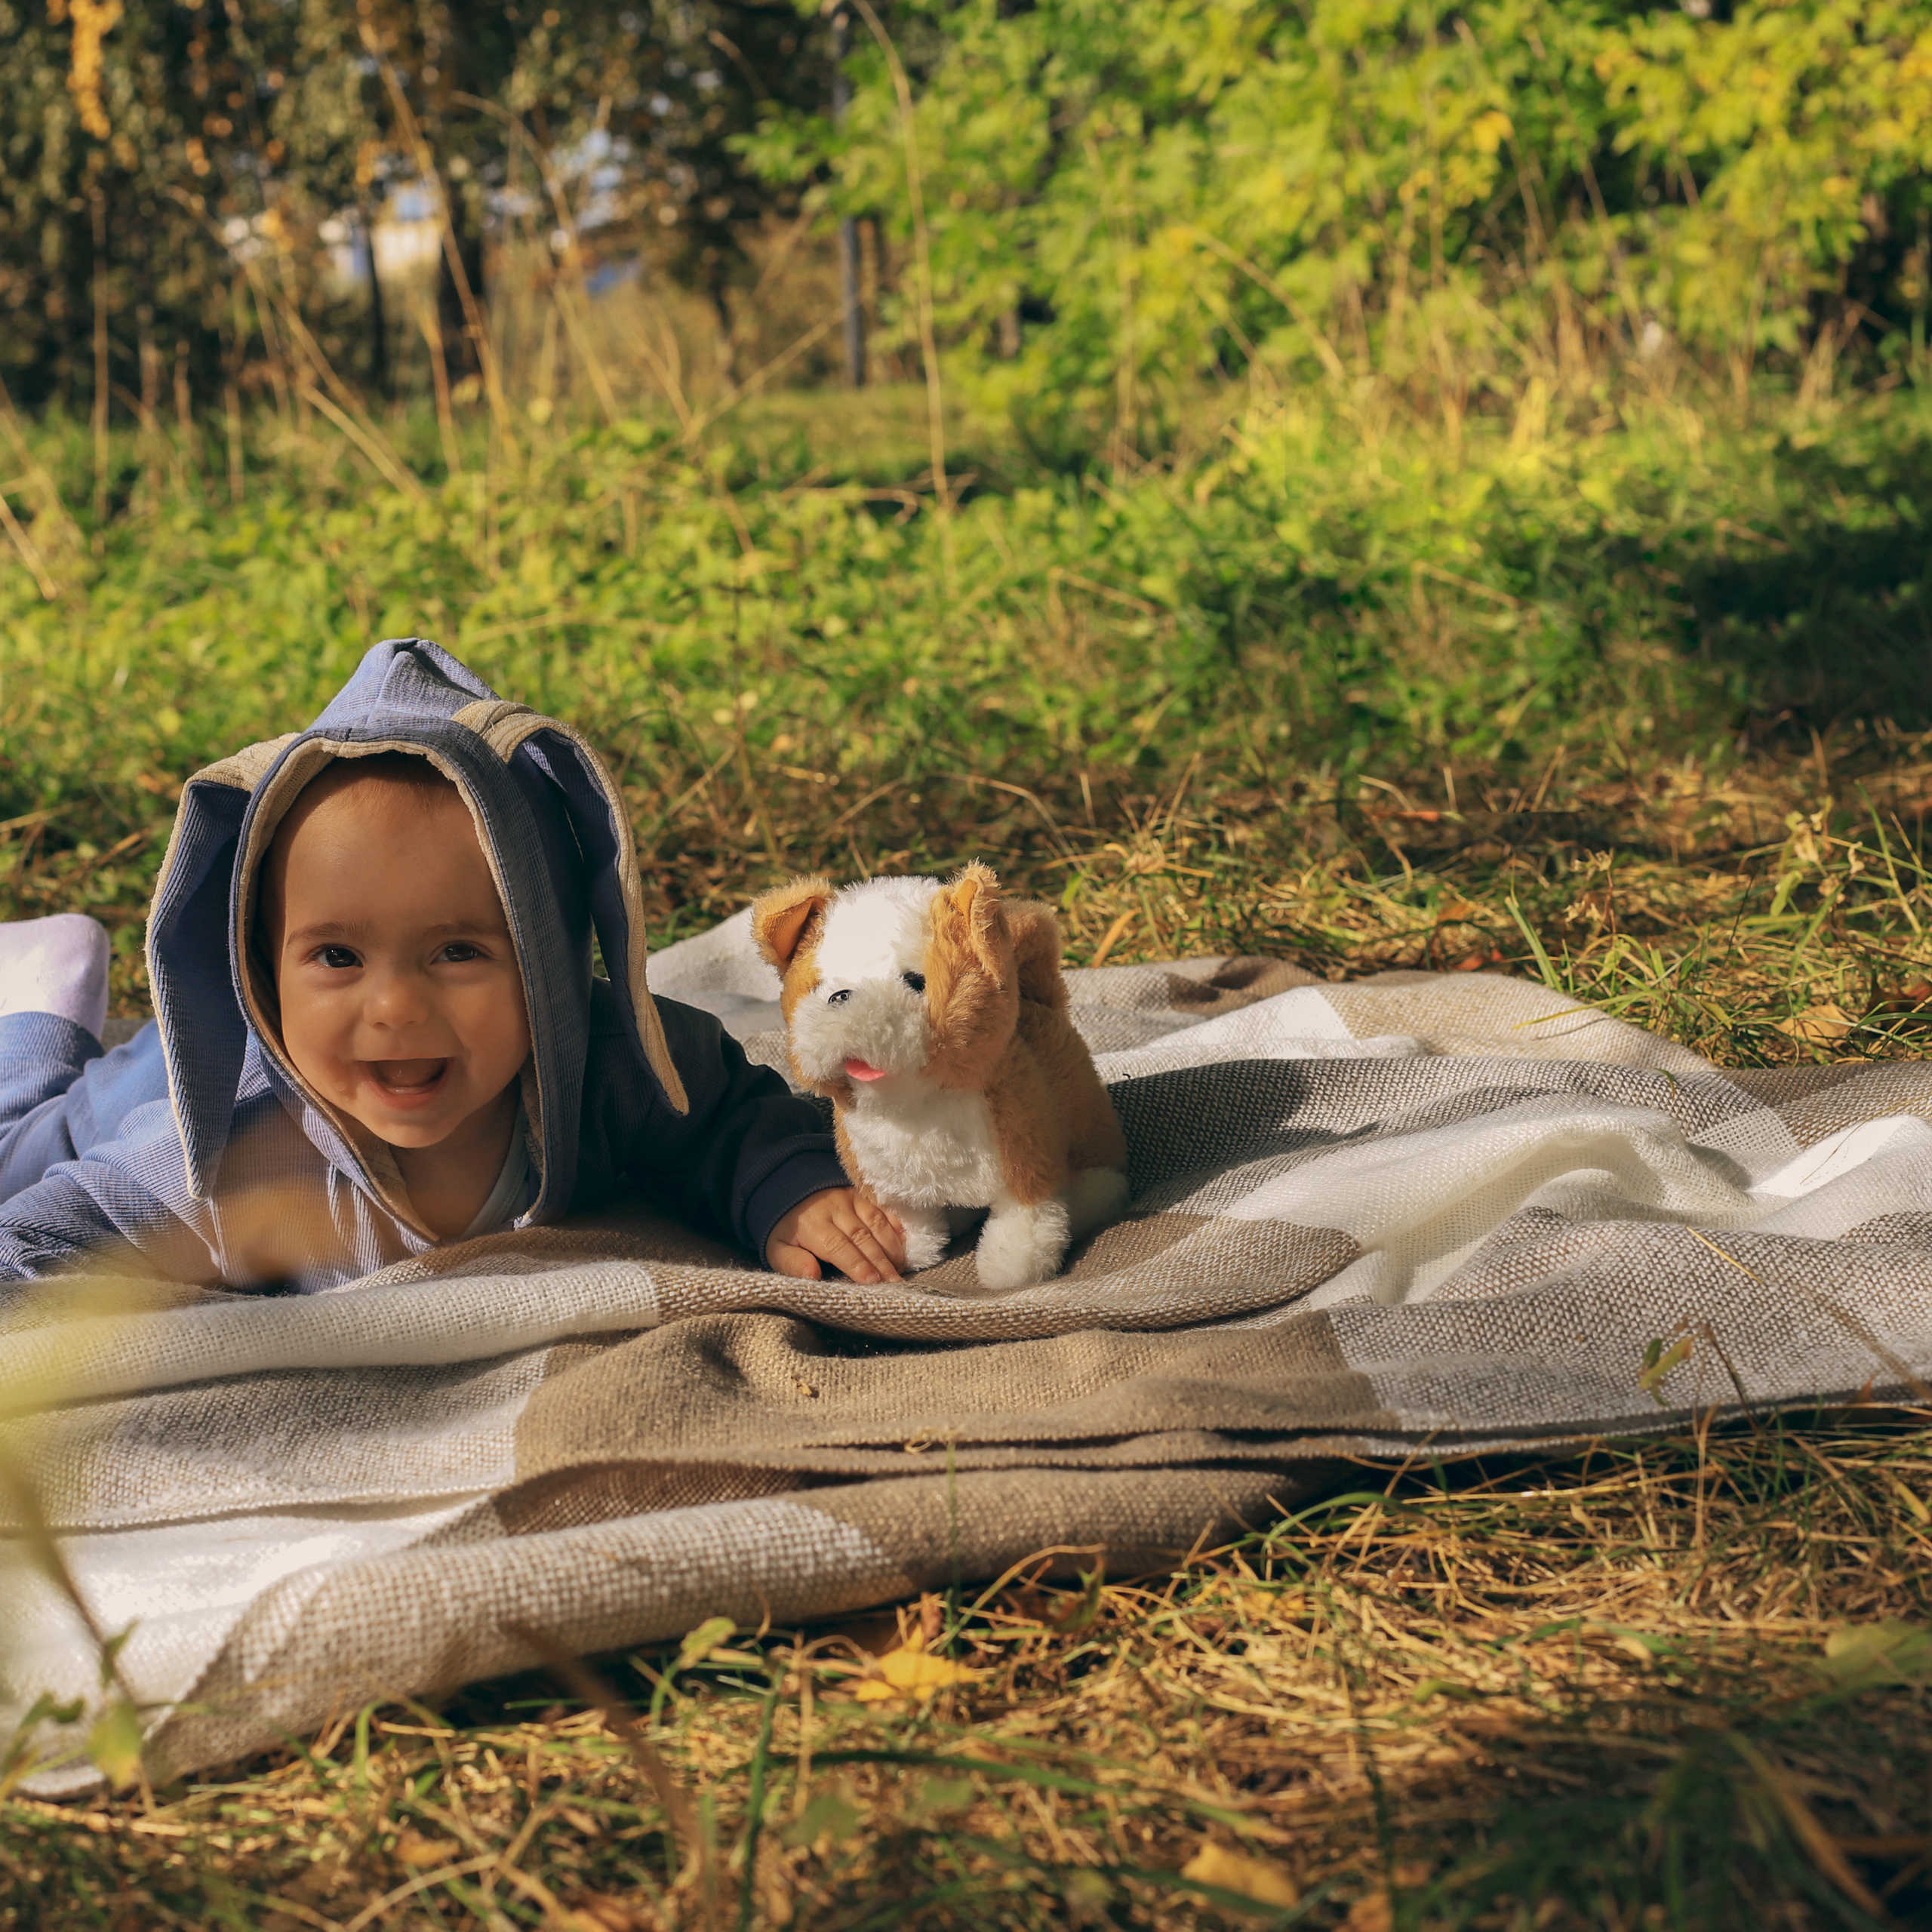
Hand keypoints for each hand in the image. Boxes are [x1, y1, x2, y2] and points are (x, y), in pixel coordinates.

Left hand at [766, 1188, 905, 1282]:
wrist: (786, 1188)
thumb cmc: (786, 1230)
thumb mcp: (777, 1249)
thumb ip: (792, 1263)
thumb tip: (812, 1276)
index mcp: (812, 1224)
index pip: (838, 1246)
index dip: (857, 1264)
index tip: (873, 1282)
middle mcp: (834, 1208)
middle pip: (862, 1237)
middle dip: (880, 1261)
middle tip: (895, 1283)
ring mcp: (850, 1198)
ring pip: (876, 1222)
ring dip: (891, 1246)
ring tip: (901, 1269)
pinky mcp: (861, 1194)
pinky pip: (882, 1209)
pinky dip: (895, 1226)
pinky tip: (904, 1243)